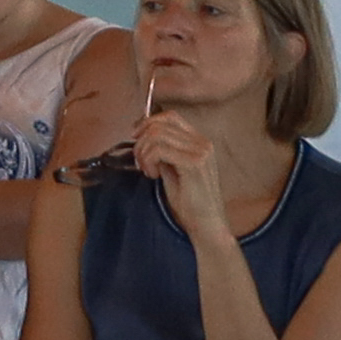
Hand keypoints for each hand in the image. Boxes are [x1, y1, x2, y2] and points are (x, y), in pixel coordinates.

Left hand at [133, 108, 226, 227]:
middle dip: (140, 142)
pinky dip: (148, 161)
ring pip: (155, 136)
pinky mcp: (195, 163)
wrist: (206, 223)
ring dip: (143, 154)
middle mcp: (203, 142)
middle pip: (159, 125)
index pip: (170, 117)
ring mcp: (201, 151)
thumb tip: (141, 133)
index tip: (134, 137)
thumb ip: (162, 149)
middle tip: (140, 162)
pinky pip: (158, 150)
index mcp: (199, 141)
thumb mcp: (171, 168)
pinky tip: (154, 176)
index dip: (147, 122)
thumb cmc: (188, 200)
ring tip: (148, 171)